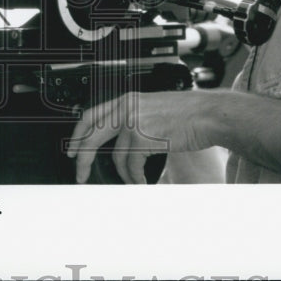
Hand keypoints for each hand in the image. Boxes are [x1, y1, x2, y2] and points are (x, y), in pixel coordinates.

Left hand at [66, 91, 207, 183]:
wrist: (208, 115)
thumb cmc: (188, 114)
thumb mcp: (152, 109)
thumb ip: (133, 119)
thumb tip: (118, 142)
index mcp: (126, 100)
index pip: (91, 116)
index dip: (78, 134)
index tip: (72, 148)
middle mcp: (126, 108)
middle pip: (91, 135)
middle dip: (82, 158)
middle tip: (79, 173)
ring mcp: (133, 123)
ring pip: (116, 157)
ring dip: (124, 174)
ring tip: (133, 180)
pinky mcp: (143, 138)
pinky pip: (132, 167)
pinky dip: (136, 178)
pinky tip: (142, 180)